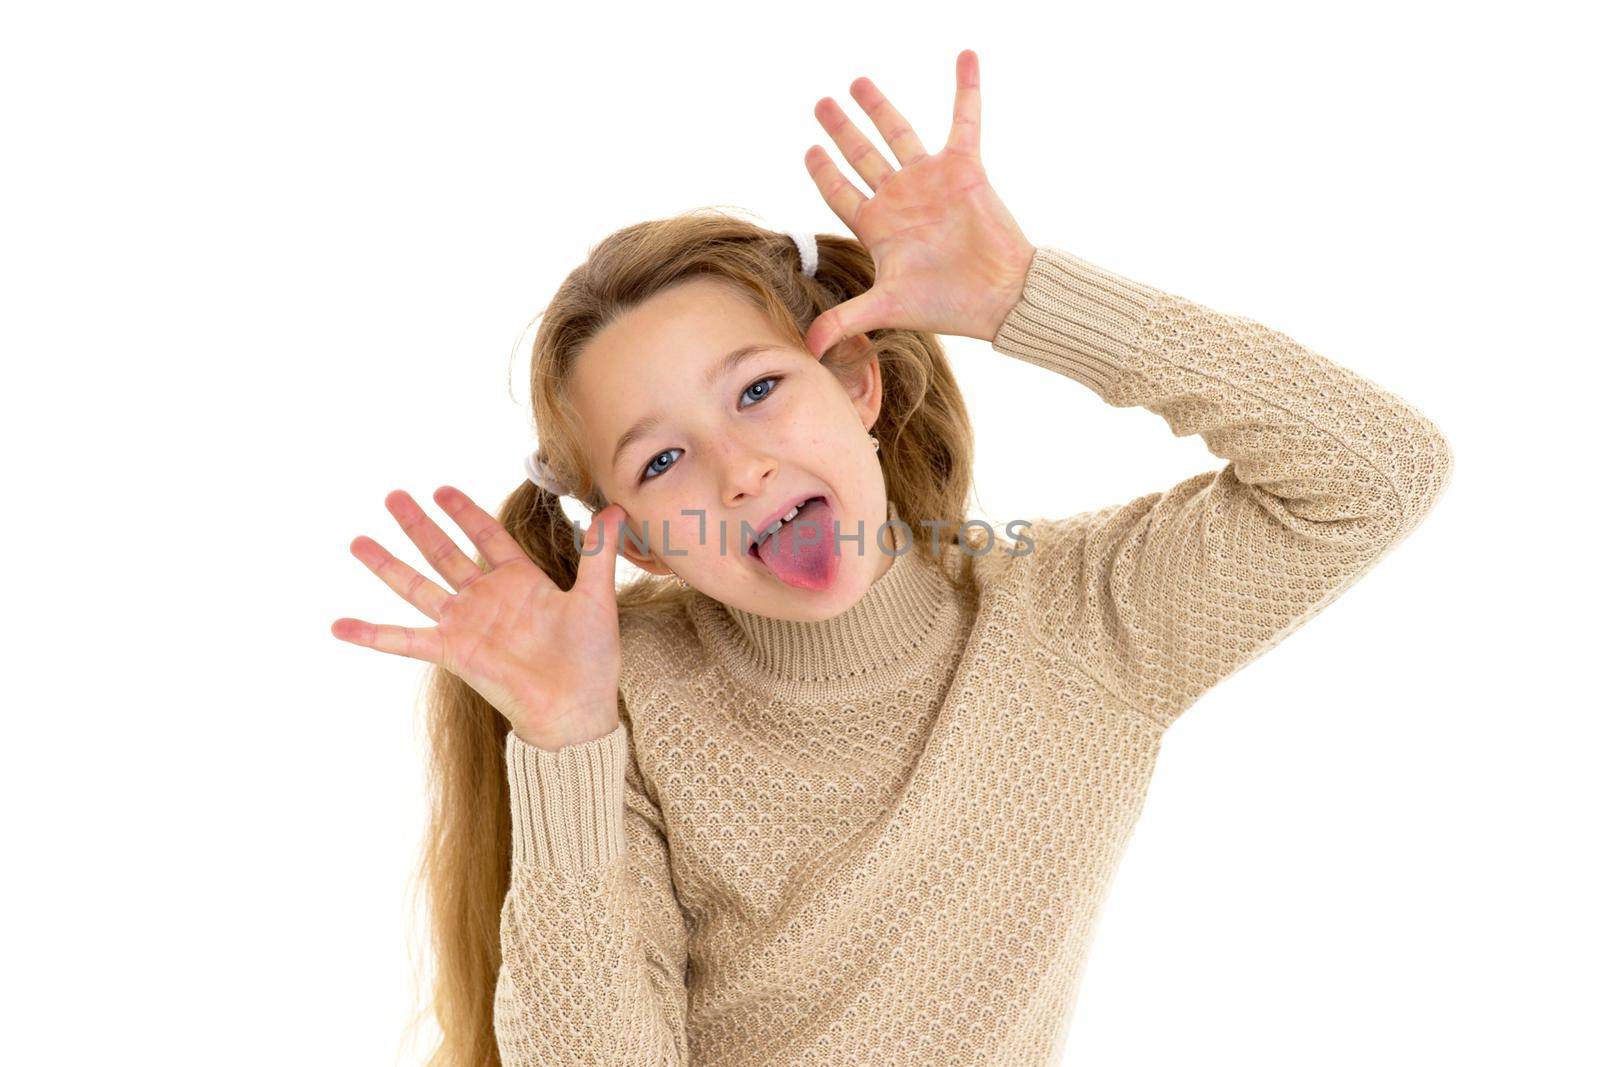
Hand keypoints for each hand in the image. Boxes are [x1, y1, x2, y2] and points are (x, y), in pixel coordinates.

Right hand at [332, 487, 628, 750]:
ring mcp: (466, 624)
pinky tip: (340, 625)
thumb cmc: (592, 659)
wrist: (577, 708)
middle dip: (419, 525)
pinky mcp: (453, 652)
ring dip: (388, 564)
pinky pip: (405, 640)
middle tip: (393, 496)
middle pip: (444, 552)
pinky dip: (372, 633)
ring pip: (418, 585)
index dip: (465, 512)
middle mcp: (487, 599)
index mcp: (520, 581)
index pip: (487, 536)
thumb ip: (599, 552)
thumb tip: (617, 508)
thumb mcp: (598, 598)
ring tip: (358, 541)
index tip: (442, 488)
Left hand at [801, 48, 1036, 355]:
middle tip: (821, 104)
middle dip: (840, 129)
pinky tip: (965, 56)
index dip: (823, 172)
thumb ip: (844, 319)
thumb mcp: (887, 308)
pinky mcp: (964, 169)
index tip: (808, 151)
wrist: (999, 296)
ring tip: (857, 82)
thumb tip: (808, 351)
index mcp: (878, 226)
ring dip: (878, 107)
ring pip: (898, 133)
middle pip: (860, 156)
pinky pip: (964, 119)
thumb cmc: (946, 304)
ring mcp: (930, 181)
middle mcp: (900, 199)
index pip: (840, 192)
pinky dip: (965, 87)